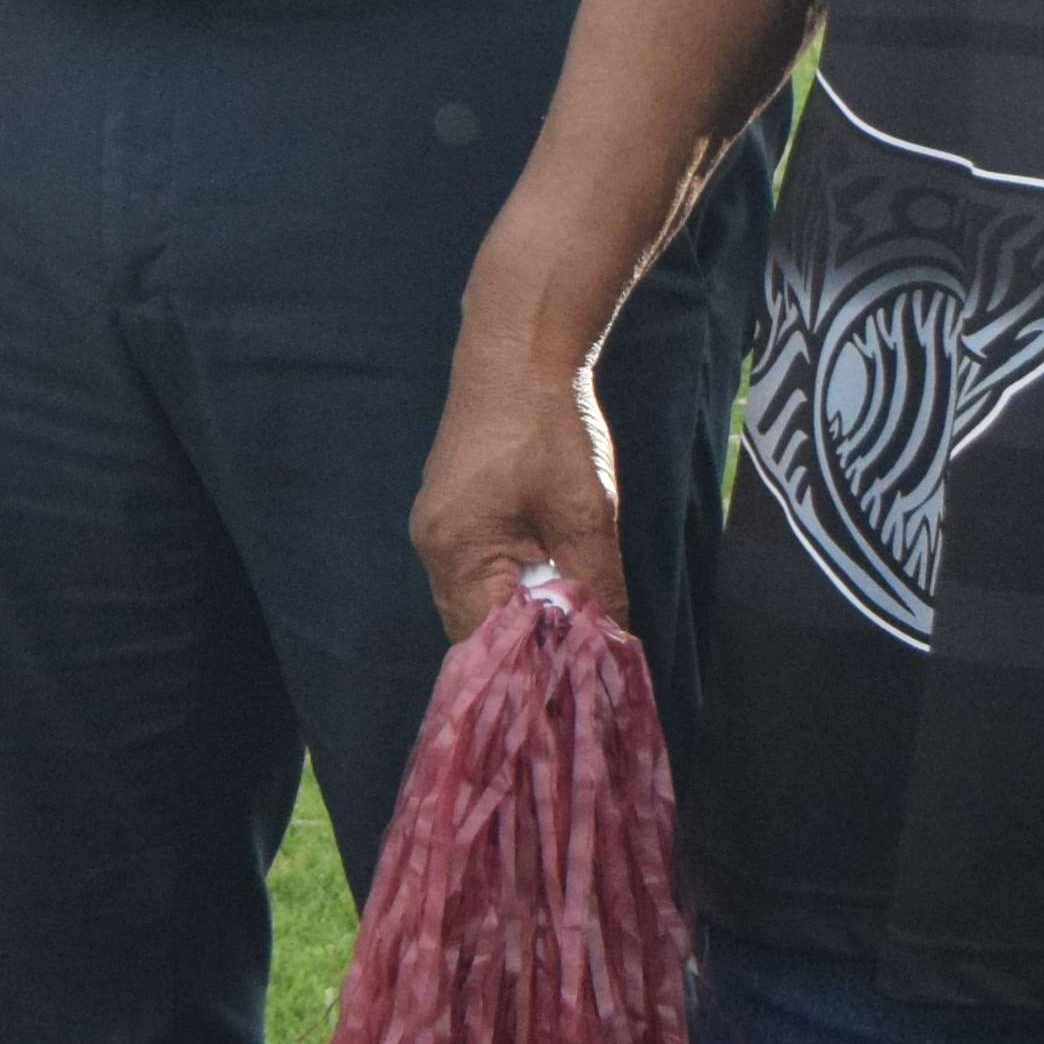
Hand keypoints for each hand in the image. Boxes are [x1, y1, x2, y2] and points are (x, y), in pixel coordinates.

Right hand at [411, 332, 629, 642]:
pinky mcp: (453, 514)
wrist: (518, 352)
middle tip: (581, 664)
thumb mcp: (585, 512)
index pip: (488, 643)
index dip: (533, 670)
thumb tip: (609, 648)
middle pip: (477, 629)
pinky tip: (553, 583)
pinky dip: (515, 588)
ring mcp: (438, 529)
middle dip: (528, 649)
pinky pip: (479, 572)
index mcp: (457, 551)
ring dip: (524, 617)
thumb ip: (596, 586)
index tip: (574, 690)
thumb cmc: (550, 428)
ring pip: (479, 602)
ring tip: (572, 625)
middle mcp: (434, 547)